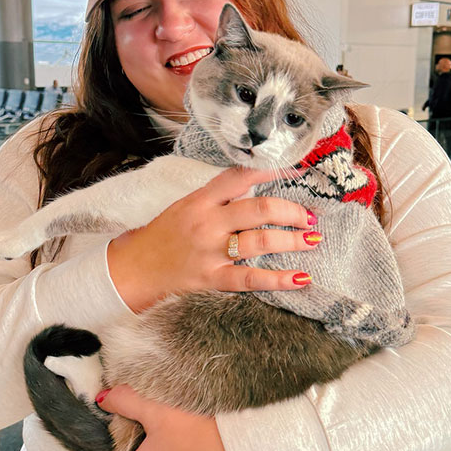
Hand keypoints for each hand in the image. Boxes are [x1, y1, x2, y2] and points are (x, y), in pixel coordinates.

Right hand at [108, 167, 320, 311]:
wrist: (137, 266)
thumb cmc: (164, 233)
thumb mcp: (186, 204)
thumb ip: (218, 196)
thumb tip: (256, 187)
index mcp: (201, 200)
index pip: (240, 177)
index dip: (272, 171)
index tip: (295, 170)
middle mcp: (208, 222)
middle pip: (259, 209)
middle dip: (291, 211)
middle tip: (309, 216)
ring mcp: (210, 251)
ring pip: (260, 242)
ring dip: (293, 241)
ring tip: (312, 240)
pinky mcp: (212, 278)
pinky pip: (251, 279)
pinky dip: (278, 279)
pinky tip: (300, 278)